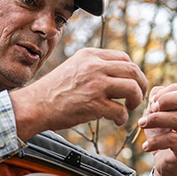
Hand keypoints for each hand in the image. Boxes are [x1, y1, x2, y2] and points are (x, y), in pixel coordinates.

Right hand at [10, 48, 147, 139]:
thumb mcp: (75, 67)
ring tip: (129, 108)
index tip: (133, 83)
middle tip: (138, 97)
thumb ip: (95, 66)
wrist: (35, 105)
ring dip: (136, 100)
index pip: (124, 58)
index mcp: (90, 55)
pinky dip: (122, 118)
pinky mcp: (95, 104)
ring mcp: (96, 85)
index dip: (133, 72)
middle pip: (133, 71)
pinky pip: (121, 111)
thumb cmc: (54, 90)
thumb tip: (119, 72)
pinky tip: (116, 120)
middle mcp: (95, 66)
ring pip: (132, 88)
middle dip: (141, 85)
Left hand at [138, 84, 176, 175]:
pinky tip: (146, 146)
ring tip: (141, 124)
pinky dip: (155, 141)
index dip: (166, 93)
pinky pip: (172, 140)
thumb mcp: (158, 116)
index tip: (152, 103)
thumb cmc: (163, 136)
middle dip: (167, 100)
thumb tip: (155, 100)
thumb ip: (157, 102)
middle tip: (151, 109)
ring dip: (155, 119)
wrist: (167, 165)